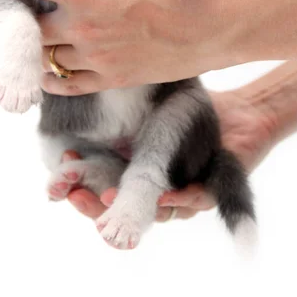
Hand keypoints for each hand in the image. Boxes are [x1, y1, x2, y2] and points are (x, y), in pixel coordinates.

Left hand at [0, 0, 237, 95]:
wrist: (222, 24)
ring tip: (38, 33)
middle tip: (23, 0)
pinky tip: (49, 67)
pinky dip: (51, 76)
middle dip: (19, 10)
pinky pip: (65, 83)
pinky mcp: (112, 78)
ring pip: (44, 56)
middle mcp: (82, 26)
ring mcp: (95, 57)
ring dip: (36, 44)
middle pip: (27, 24)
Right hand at [65, 89, 277, 220]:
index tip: (57, 183)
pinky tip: (165, 197)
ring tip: (107, 199)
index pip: (97, 183)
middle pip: (117, 205)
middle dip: (93, 206)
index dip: (75, 187)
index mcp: (132, 164)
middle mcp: (152, 183)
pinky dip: (180, 200)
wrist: (240, 109)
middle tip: (76, 198)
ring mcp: (179, 190)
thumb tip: (66, 87)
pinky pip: (194, 201)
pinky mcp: (209, 190)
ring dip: (128, 210)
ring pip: (151, 210)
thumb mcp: (140, 98)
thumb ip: (110, 98)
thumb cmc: (187, 101)